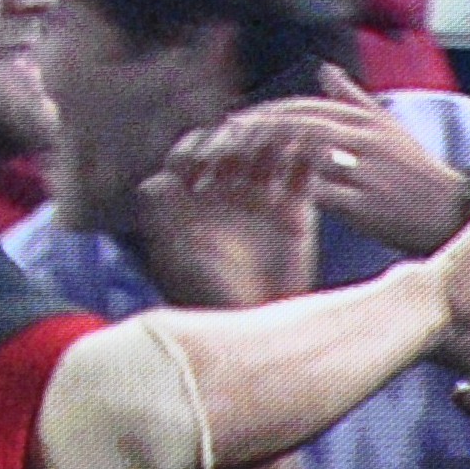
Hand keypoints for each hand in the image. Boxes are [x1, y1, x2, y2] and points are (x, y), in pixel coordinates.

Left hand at [134, 133, 318, 309]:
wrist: (255, 333)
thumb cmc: (206, 299)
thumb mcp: (172, 257)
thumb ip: (159, 215)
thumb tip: (157, 178)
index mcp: (190, 201)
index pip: (191, 153)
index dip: (197, 147)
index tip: (204, 160)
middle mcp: (225, 194)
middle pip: (232, 145)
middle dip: (239, 139)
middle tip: (246, 145)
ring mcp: (261, 200)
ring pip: (268, 151)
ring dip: (275, 138)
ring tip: (282, 134)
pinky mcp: (296, 211)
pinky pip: (303, 173)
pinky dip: (310, 155)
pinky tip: (312, 145)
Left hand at [167, 66, 469, 256]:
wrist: (452, 215)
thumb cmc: (419, 176)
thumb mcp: (391, 130)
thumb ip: (354, 100)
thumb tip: (323, 70)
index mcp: (363, 120)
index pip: (302, 108)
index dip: (264, 115)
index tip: (233, 126)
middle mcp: (362, 138)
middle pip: (295, 126)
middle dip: (254, 134)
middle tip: (219, 147)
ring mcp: (364, 170)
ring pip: (301, 156)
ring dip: (263, 162)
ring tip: (230, 174)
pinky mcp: (363, 204)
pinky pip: (315, 194)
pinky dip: (286, 196)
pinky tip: (260, 205)